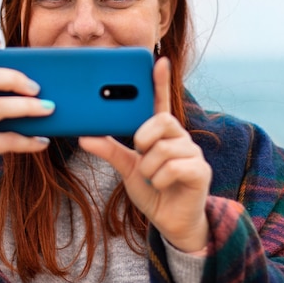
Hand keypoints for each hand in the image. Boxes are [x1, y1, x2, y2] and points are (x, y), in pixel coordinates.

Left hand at [79, 57, 210, 251]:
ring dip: (149, 168)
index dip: (159, 82)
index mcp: (162, 133)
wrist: (170, 221)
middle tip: (140, 153)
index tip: (156, 61)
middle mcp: (179, 138)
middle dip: (144, 138)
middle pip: (162, 120)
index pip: (161, 102)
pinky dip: (160, 180)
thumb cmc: (152, 190)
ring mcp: (192, 153)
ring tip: (152, 179)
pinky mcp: (200, 171)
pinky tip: (163, 186)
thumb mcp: (126, 168)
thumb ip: (109, 150)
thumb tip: (83, 137)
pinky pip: (174, 167)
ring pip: (163, 148)